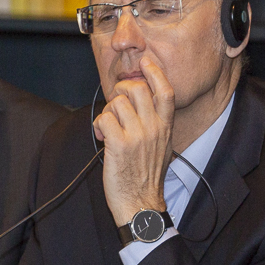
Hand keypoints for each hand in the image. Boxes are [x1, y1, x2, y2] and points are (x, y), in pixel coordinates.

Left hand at [93, 58, 174, 226]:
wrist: (140, 203)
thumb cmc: (147, 177)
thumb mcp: (162, 147)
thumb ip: (156, 124)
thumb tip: (142, 104)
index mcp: (165, 127)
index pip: (165, 90)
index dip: (155, 71)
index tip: (145, 61)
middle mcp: (153, 128)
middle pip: (137, 88)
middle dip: (121, 91)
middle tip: (117, 105)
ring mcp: (137, 135)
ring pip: (117, 102)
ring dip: (108, 113)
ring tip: (109, 129)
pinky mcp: (119, 144)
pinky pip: (104, 118)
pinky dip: (99, 125)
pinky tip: (102, 137)